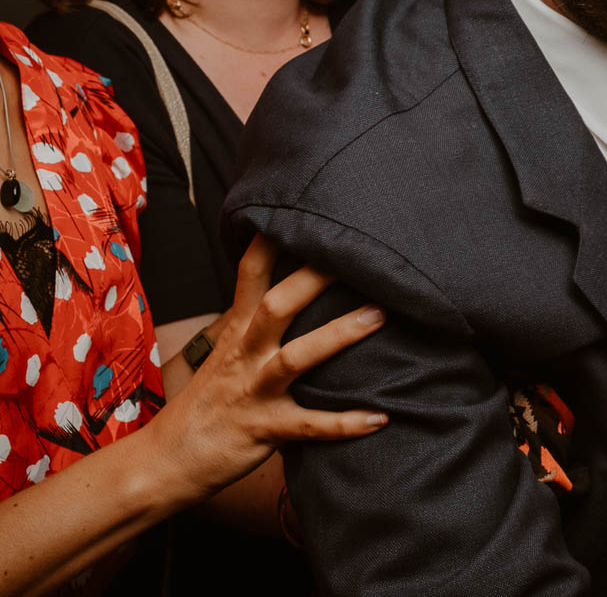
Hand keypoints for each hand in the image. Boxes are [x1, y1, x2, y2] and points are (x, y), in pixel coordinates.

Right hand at [144, 235, 388, 499]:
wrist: (164, 462)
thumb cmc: (208, 402)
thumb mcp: (228, 353)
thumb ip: (258, 321)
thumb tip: (297, 287)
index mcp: (237, 333)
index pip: (249, 276)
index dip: (269, 242)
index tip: (298, 207)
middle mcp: (245, 356)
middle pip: (276, 307)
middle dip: (313, 279)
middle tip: (360, 254)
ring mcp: (254, 393)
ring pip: (296, 358)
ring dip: (338, 336)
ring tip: (378, 316)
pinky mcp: (265, 431)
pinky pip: (310, 426)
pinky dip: (345, 423)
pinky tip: (380, 418)